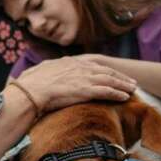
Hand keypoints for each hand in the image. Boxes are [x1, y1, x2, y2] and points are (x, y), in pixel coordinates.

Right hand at [16, 56, 136, 112]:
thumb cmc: (28, 84)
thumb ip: (43, 71)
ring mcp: (83, 78)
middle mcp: (78, 68)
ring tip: (132, 89)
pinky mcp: (86, 90)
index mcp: (67, 63)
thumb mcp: (36, 72)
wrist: (29, 92)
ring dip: (123, 85)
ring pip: (110, 80)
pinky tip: (125, 97)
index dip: (103, 69)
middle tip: (130, 81)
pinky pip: (107, 91)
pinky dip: (117, 94)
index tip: (111, 73)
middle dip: (119, 76)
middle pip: (105, 71)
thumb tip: (34, 74)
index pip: (91, 64)